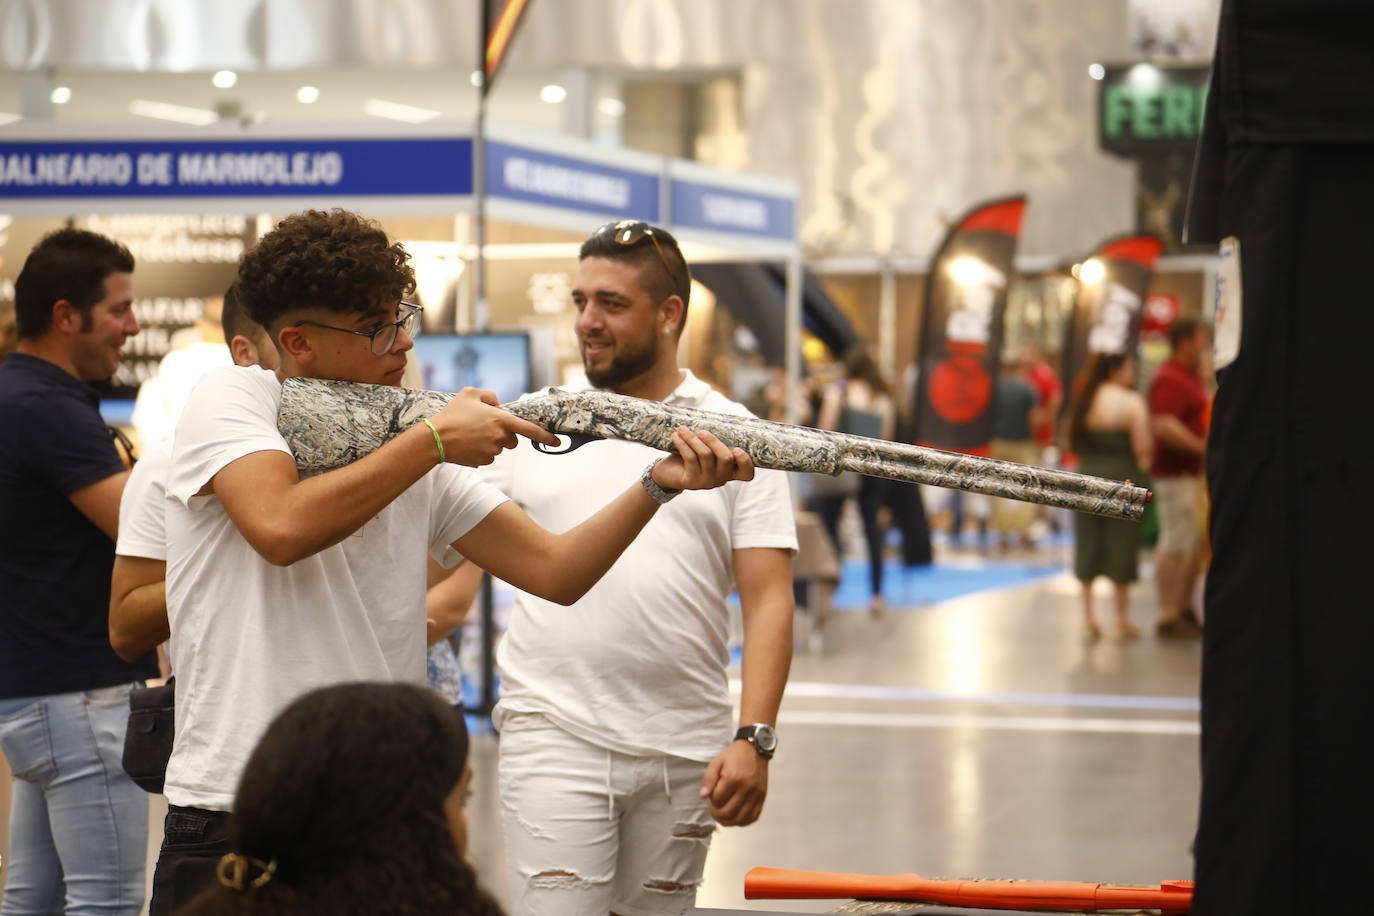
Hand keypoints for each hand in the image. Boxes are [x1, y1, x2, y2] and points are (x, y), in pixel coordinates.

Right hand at [429, 388, 558, 465]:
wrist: (435, 438)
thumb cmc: (452, 414)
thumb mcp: (470, 394)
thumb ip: (489, 396)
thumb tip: (497, 403)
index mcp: (501, 420)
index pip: (530, 430)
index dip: (546, 437)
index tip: (557, 442)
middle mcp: (500, 437)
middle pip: (512, 440)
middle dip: (504, 434)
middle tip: (484, 426)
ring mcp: (492, 451)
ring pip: (499, 448)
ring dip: (491, 442)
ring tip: (470, 434)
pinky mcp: (483, 461)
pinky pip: (488, 456)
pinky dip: (481, 451)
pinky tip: (467, 444)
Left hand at [651, 427, 754, 491]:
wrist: (666, 474)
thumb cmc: (690, 457)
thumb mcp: (706, 450)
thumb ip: (715, 441)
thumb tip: (718, 417)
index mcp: (729, 471)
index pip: (746, 474)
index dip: (746, 462)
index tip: (737, 449)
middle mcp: (721, 479)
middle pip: (726, 459)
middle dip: (714, 441)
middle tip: (701, 431)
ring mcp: (707, 482)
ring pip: (706, 456)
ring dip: (693, 439)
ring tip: (683, 429)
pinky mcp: (691, 482)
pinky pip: (690, 458)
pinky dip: (683, 444)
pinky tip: (676, 436)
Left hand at [699, 739, 767, 825]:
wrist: (756, 749)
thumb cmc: (735, 755)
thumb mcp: (717, 762)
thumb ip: (708, 779)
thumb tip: (702, 796)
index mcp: (733, 778)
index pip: (717, 800)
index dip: (712, 800)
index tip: (712, 795)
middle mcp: (746, 788)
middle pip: (728, 813)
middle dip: (717, 814)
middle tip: (714, 809)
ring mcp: (756, 795)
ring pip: (740, 819)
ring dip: (729, 821)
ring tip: (723, 815)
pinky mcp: (762, 798)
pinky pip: (753, 817)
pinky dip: (743, 821)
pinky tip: (736, 816)